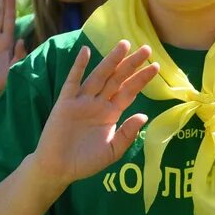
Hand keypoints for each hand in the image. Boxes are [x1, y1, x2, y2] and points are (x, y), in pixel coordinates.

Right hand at [27, 40, 158, 188]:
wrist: (58, 169)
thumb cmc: (85, 162)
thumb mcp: (112, 151)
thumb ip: (127, 133)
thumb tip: (144, 115)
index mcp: (111, 114)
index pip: (129, 92)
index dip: (141, 79)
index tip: (155, 66)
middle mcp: (98, 104)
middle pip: (117, 79)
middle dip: (131, 64)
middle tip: (146, 48)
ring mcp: (81, 101)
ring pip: (99, 76)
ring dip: (111, 60)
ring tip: (124, 45)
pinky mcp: (65, 103)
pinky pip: (72, 82)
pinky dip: (78, 67)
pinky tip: (85, 52)